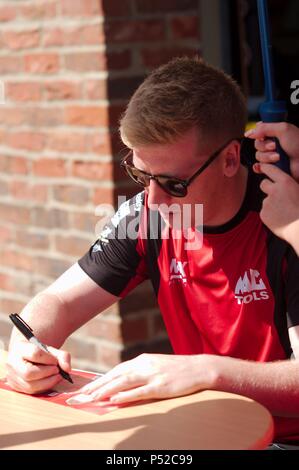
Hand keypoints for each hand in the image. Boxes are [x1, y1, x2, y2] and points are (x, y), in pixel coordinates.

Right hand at [6, 340, 70, 393]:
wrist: (25, 354)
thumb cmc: (39, 351)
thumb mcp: (51, 349)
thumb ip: (62, 356)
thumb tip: (67, 369)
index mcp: (19, 348)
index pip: (35, 354)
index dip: (48, 359)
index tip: (56, 361)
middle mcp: (12, 363)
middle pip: (29, 373)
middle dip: (47, 373)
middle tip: (57, 370)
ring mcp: (12, 377)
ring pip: (30, 385)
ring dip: (47, 382)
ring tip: (56, 376)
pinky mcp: (15, 387)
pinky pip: (31, 391)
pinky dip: (43, 387)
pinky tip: (50, 381)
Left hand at [73, 353, 215, 404]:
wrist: (199, 368)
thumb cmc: (177, 369)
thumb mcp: (156, 365)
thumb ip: (140, 371)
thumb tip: (123, 381)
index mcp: (142, 360)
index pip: (116, 370)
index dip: (101, 379)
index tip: (87, 388)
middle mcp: (144, 365)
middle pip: (116, 375)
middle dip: (98, 385)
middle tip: (82, 395)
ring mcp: (152, 375)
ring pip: (124, 382)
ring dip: (106, 390)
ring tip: (93, 398)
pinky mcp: (161, 386)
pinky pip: (140, 391)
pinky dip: (126, 396)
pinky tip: (115, 400)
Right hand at [245, 122, 298, 181]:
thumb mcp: (283, 129)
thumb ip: (264, 127)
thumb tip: (249, 132)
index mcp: (275, 133)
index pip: (259, 131)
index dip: (259, 134)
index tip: (264, 135)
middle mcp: (272, 144)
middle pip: (257, 144)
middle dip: (264, 146)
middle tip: (275, 146)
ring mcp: (272, 156)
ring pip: (258, 156)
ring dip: (267, 157)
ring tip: (278, 157)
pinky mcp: (272, 168)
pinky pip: (259, 167)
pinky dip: (260, 167)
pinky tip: (264, 167)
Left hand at [253, 162, 298, 250]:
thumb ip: (290, 185)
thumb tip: (283, 183)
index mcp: (286, 182)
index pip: (270, 169)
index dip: (266, 167)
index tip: (262, 166)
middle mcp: (274, 190)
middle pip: (263, 184)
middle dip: (268, 187)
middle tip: (277, 195)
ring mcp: (267, 202)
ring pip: (266, 200)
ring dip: (272, 204)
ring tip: (284, 212)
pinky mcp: (263, 214)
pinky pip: (265, 212)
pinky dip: (270, 215)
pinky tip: (281, 219)